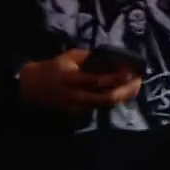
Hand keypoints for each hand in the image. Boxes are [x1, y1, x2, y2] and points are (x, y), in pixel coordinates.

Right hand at [18, 49, 142, 113]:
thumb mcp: (69, 57)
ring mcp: (77, 106)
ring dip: (121, 97)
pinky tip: (120, 94)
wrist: (31, 87)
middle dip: (125, 92)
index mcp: (74, 79)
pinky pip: (98, 106)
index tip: (132, 71)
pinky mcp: (77, 112)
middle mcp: (77, 95)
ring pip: (105, 105)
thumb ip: (89, 57)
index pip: (100, 80)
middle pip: (106, 98)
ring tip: (134, 88)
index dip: (118, 77)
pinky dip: (111, 100)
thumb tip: (110, 57)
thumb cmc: (52, 68)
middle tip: (138, 83)